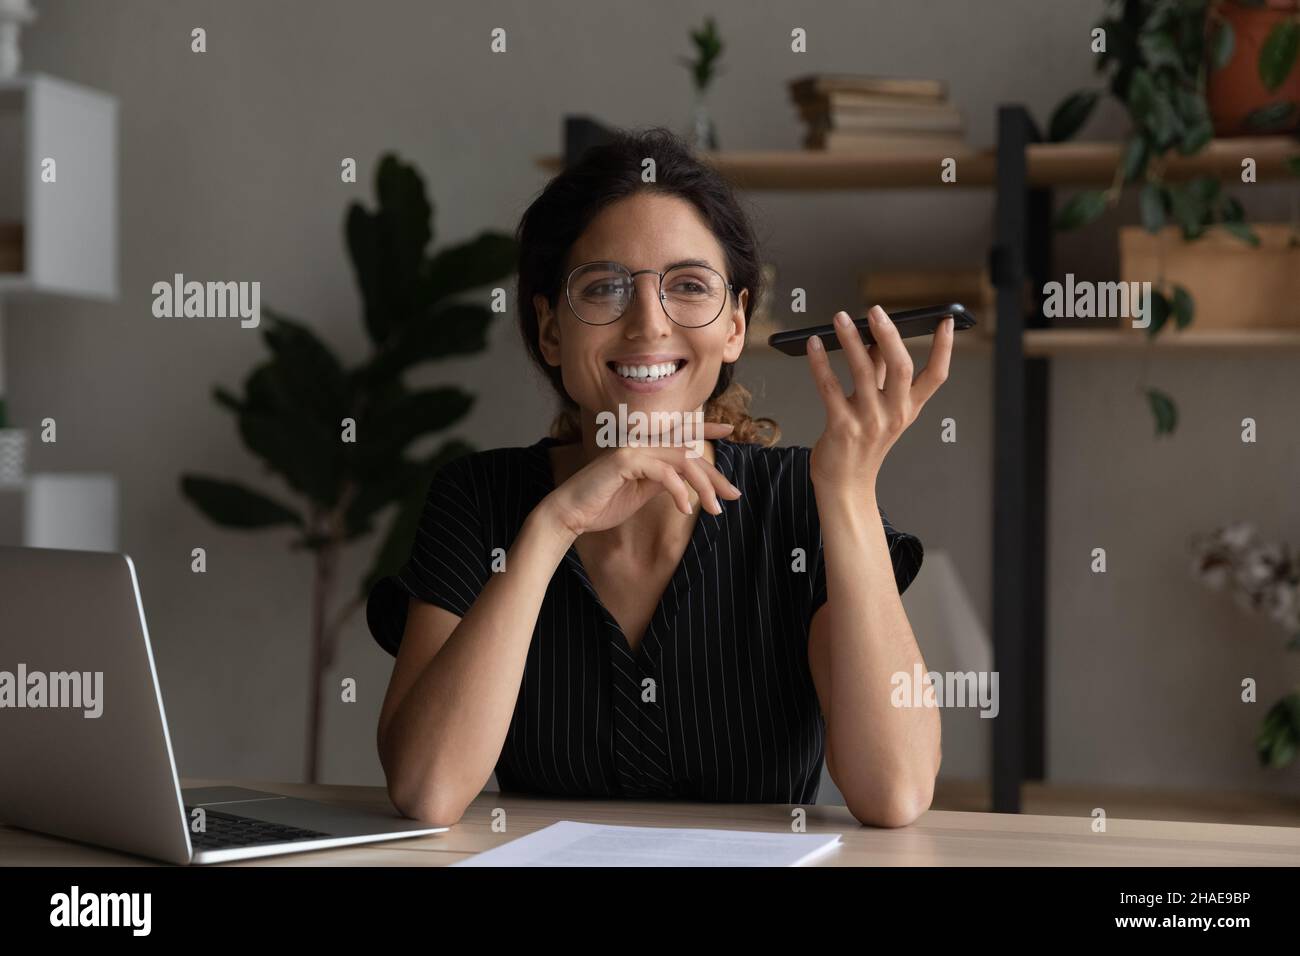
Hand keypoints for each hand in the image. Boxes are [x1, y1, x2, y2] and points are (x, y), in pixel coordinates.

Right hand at [538, 422, 741, 537]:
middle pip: (687, 452)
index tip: (729, 429)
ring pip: (680, 461)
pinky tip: (686, 509)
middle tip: (734, 495)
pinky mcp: (624, 462)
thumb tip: (684, 481)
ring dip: (703, 487)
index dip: (704, 429)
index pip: (679, 436)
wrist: (570, 514)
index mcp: (643, 450)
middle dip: (714, 474)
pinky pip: (663, 473)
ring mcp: (632, 450)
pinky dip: (679, 491)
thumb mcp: (640, 493)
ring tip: (715, 510)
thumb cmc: (601, 505)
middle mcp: (639, 444)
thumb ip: (661, 481)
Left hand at [804, 306, 951, 490]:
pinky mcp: (843, 427)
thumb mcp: (880, 410)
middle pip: (902, 367)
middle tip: (876, 310)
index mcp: (909, 408)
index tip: (947, 320)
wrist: (845, 484)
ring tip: (840, 318)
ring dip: (851, 341)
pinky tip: (814, 345)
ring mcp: (869, 421)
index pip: (936, 376)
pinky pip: (830, 388)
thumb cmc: (862, 443)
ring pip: (864, 372)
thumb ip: (880, 375)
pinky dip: (821, 363)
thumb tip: (874, 336)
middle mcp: (894, 414)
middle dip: (890, 335)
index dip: (944, 348)